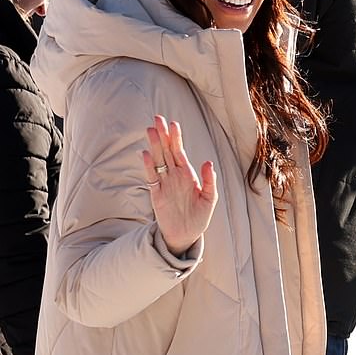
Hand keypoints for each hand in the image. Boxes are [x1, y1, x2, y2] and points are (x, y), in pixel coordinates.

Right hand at [142, 114, 216, 256]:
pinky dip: (148, 167)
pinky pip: (151, 178)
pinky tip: (146, 155)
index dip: (176, 138)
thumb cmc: (199, 217)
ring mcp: (164, 184)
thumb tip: (208, 162)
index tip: (174, 124)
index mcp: (187, 174)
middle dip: (163, 136)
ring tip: (150, 131)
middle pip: (166, 151)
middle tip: (158, 118)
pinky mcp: (156, 195)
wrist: (186, 235)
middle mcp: (174, 176)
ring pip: (158, 161)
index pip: (180, 152)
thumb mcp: (209, 199)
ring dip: (154, 146)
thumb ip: (209, 181)